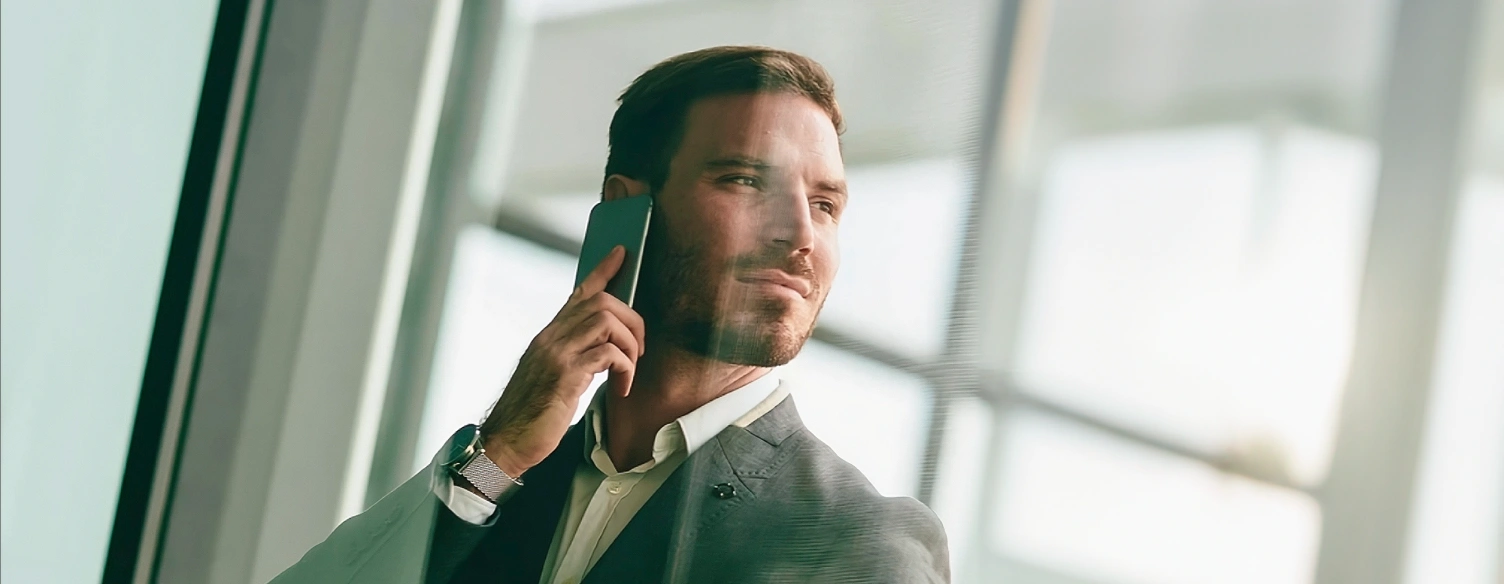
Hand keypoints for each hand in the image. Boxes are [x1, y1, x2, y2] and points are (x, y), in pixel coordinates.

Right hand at [478, 245, 645, 477]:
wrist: (505, 443)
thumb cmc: (531, 416)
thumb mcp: (551, 378)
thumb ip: (571, 358)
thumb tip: (602, 352)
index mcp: (548, 337)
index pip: (578, 294)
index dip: (602, 271)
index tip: (621, 254)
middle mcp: (550, 338)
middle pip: (601, 302)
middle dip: (632, 320)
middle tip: (639, 349)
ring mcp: (556, 354)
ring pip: (607, 321)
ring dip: (630, 344)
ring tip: (629, 370)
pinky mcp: (565, 375)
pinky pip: (608, 354)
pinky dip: (624, 368)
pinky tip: (621, 388)